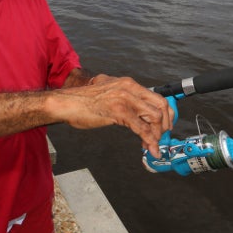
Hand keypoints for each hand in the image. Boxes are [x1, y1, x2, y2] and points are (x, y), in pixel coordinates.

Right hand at [55, 75, 171, 157]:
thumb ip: (124, 99)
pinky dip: (150, 141)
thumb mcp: (108, 94)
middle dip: (166, 124)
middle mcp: (129, 88)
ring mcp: (125, 99)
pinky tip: (149, 149)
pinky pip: (142, 128)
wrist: (66, 103)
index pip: (157, 96)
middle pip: (161, 105)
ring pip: (154, 117)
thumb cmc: (83, 101)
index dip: (166, 114)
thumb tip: (137, 113)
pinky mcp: (119, 111)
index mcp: (128, 83)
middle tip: (162, 137)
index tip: (165, 126)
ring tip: (152, 145)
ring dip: (157, 135)